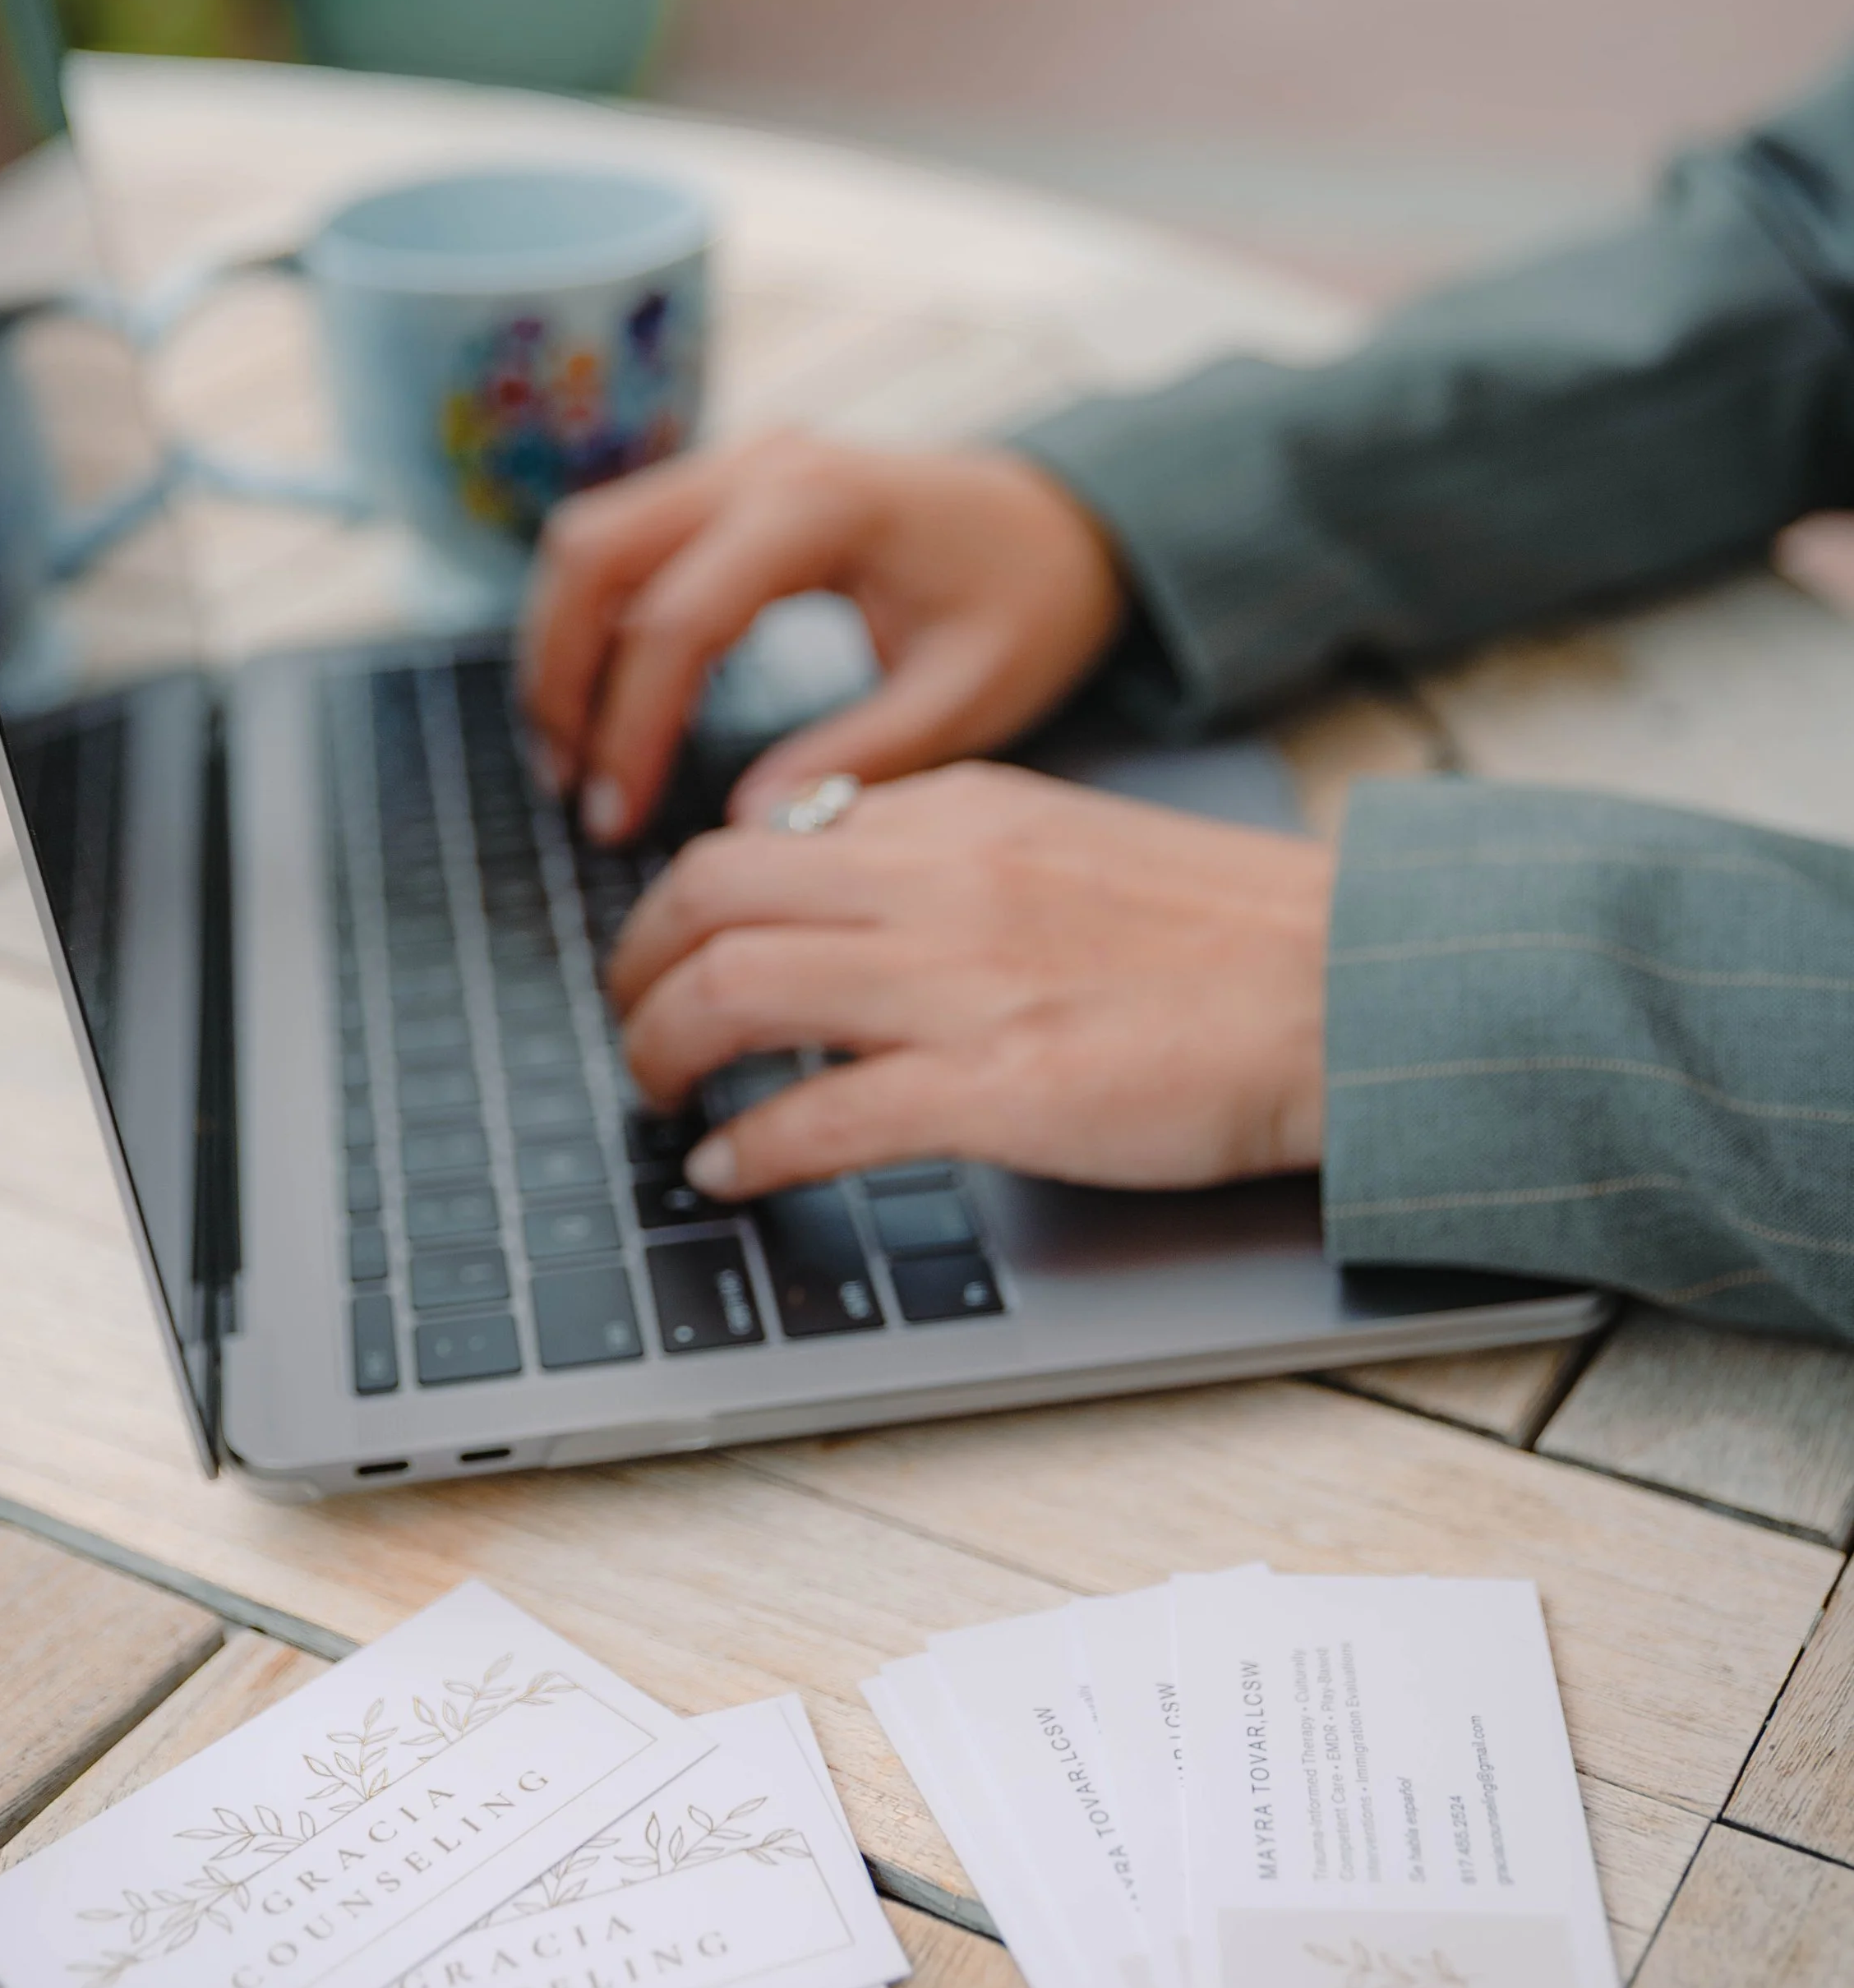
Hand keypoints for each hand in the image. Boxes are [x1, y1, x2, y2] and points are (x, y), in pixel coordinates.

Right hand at [518, 434, 1126, 841]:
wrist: (1066, 520)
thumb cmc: (1029, 601)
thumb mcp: (969, 694)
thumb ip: (860, 758)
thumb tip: (744, 827)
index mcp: (822, 507)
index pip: (676, 618)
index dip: (630, 727)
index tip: (616, 821)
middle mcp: (760, 464)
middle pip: (592, 553)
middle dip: (561, 679)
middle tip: (575, 792)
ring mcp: (736, 462)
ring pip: (587, 538)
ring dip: (560, 647)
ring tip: (576, 761)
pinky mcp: (727, 483)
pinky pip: (620, 539)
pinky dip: (591, 619)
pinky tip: (608, 706)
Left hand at [606, 763, 1332, 1199]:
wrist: (1352, 990)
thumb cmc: (1227, 934)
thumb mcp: (1064, 840)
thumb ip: (947, 850)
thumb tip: (833, 876)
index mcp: (960, 812)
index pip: (761, 834)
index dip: (686, 903)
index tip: (675, 952)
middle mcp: (941, 878)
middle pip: (709, 894)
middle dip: (638, 966)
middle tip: (635, 1023)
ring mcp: (963, 982)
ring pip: (733, 990)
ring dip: (664, 1052)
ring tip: (661, 1097)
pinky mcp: (998, 1088)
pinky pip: (818, 1116)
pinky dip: (750, 1150)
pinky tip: (730, 1175)